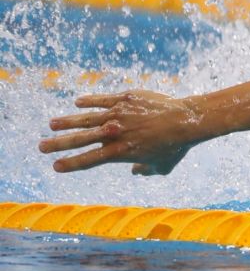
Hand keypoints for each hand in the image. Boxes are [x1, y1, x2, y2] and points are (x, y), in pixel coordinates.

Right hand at [39, 90, 200, 174]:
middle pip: (81, 139)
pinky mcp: (125, 99)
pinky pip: (103, 100)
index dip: (71, 164)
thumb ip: (147, 171)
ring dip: (68, 122)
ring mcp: (119, 114)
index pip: (89, 160)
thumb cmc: (176, 147)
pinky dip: (90, 101)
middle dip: (59, 144)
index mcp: (120, 152)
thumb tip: (137, 172)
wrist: (187, 120)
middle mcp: (115, 133)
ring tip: (52, 125)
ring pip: (87, 118)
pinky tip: (78, 103)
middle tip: (41, 147)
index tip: (56, 166)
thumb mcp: (162, 167)